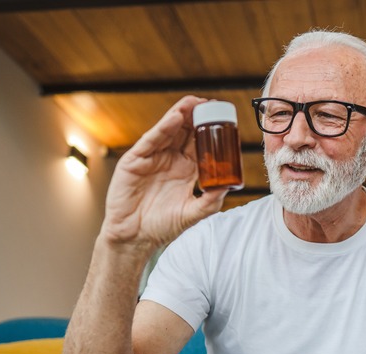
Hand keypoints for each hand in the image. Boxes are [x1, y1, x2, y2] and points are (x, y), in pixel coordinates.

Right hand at [101, 96, 227, 249]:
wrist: (135, 239)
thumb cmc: (162, 227)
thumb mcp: (193, 213)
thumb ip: (210, 201)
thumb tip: (230, 186)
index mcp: (185, 170)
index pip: (200, 144)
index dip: (210, 131)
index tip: (224, 119)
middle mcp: (169, 160)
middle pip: (185, 132)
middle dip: (197, 117)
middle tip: (210, 104)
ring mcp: (152, 159)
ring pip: (168, 131)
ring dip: (180, 115)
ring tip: (194, 103)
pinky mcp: (135, 161)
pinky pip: (151, 140)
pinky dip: (163, 128)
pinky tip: (175, 118)